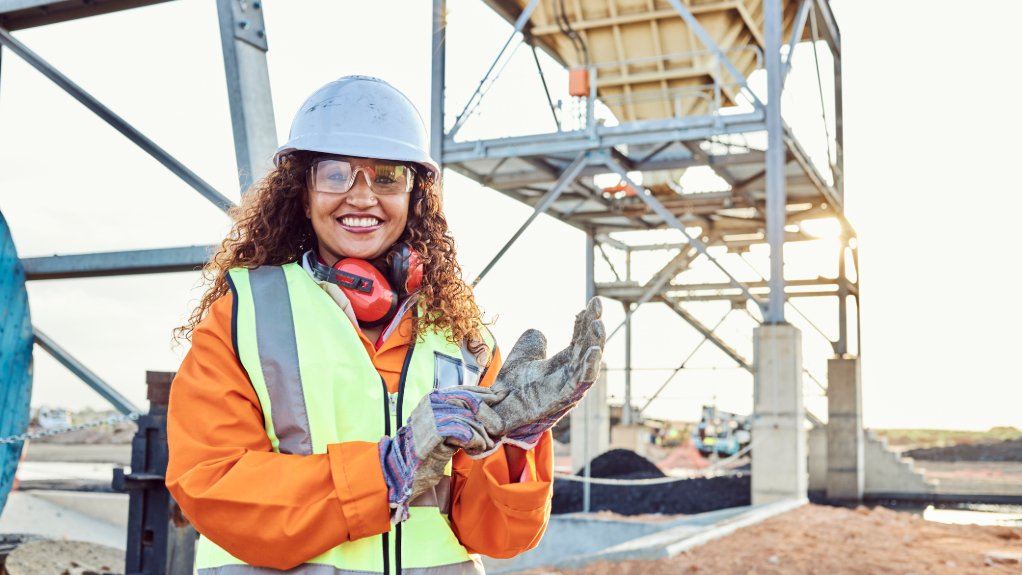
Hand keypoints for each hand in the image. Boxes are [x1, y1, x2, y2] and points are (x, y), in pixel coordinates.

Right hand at [378, 387, 497, 521]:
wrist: (403, 471)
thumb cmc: (425, 452)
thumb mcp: (442, 428)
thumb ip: (457, 416)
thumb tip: (483, 410)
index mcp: (432, 398)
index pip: (463, 390)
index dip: (483, 394)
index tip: (499, 396)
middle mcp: (431, 403)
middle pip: (468, 401)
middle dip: (487, 413)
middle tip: (499, 426)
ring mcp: (432, 416)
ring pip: (468, 418)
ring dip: (482, 433)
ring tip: (487, 443)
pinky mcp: (435, 432)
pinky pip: (464, 432)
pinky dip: (475, 441)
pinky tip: (478, 448)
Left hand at [475, 297, 604, 448]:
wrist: (494, 408)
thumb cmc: (511, 387)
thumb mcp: (522, 357)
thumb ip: (532, 343)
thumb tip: (540, 332)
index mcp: (563, 365)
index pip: (580, 340)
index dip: (586, 322)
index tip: (593, 302)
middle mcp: (569, 376)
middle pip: (588, 349)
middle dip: (594, 328)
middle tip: (597, 305)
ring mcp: (567, 388)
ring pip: (589, 365)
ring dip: (596, 344)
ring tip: (599, 324)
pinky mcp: (561, 400)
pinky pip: (580, 383)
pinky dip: (590, 367)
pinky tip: (594, 350)